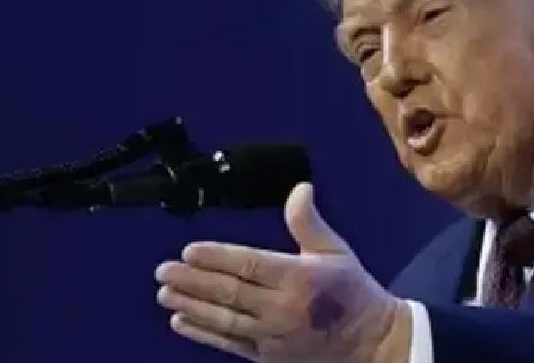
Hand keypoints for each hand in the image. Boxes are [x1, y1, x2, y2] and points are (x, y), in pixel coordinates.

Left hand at [154, 182, 411, 362]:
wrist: (370, 343)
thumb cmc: (351, 292)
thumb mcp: (335, 251)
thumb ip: (308, 222)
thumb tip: (299, 188)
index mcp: (301, 278)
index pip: (249, 265)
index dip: (216, 257)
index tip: (189, 250)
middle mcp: (284, 308)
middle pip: (229, 292)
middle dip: (193, 281)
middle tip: (164, 271)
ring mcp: (274, 335)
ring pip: (224, 319)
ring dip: (191, 306)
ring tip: (165, 293)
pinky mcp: (268, 355)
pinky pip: (229, 343)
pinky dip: (203, 333)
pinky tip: (181, 321)